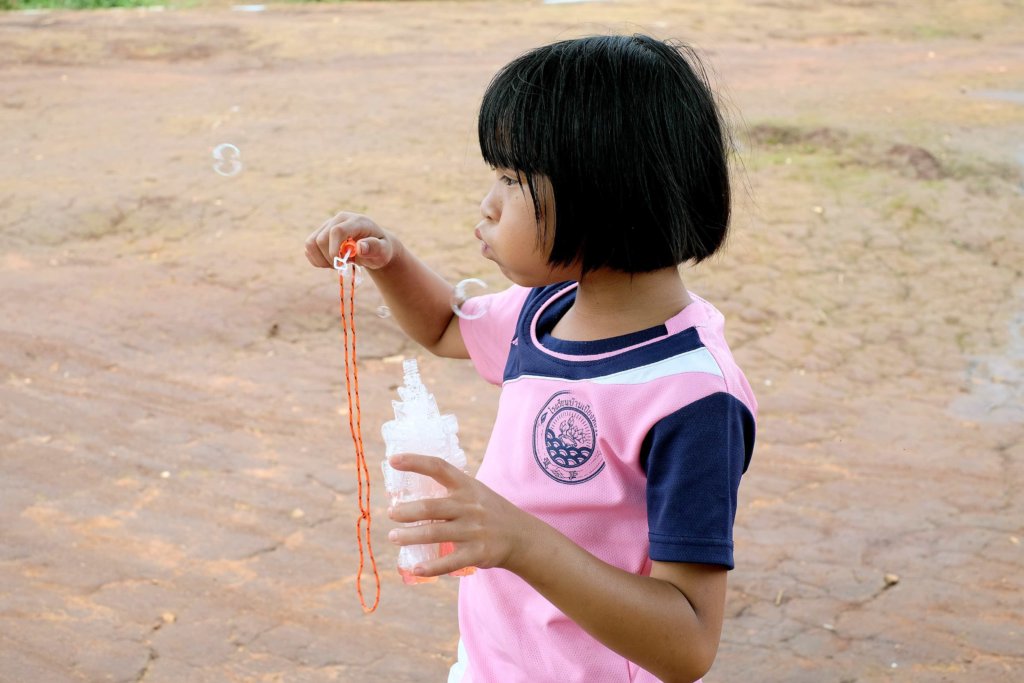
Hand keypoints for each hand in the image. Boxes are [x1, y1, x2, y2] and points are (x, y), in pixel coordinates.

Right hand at [304, 211, 398, 269]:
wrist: (375, 246)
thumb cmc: (381, 249)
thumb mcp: (384, 251)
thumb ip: (375, 248)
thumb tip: (360, 247)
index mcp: (356, 221)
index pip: (337, 231)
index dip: (334, 250)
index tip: (340, 264)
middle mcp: (338, 219)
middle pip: (321, 239)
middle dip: (329, 258)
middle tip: (343, 266)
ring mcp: (327, 225)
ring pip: (310, 243)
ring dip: (321, 260)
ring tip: (336, 264)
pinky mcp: (319, 233)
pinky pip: (308, 248)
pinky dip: (317, 260)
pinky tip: (330, 262)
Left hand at [386, 453, 533, 577]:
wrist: (521, 537)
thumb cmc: (489, 512)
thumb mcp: (475, 493)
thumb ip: (450, 492)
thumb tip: (409, 494)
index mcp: (467, 486)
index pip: (439, 468)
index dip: (415, 462)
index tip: (393, 459)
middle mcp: (470, 506)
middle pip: (431, 507)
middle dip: (406, 511)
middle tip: (390, 513)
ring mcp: (474, 530)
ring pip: (435, 533)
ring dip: (410, 536)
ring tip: (394, 536)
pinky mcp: (477, 553)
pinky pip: (450, 561)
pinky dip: (431, 567)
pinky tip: (415, 568)